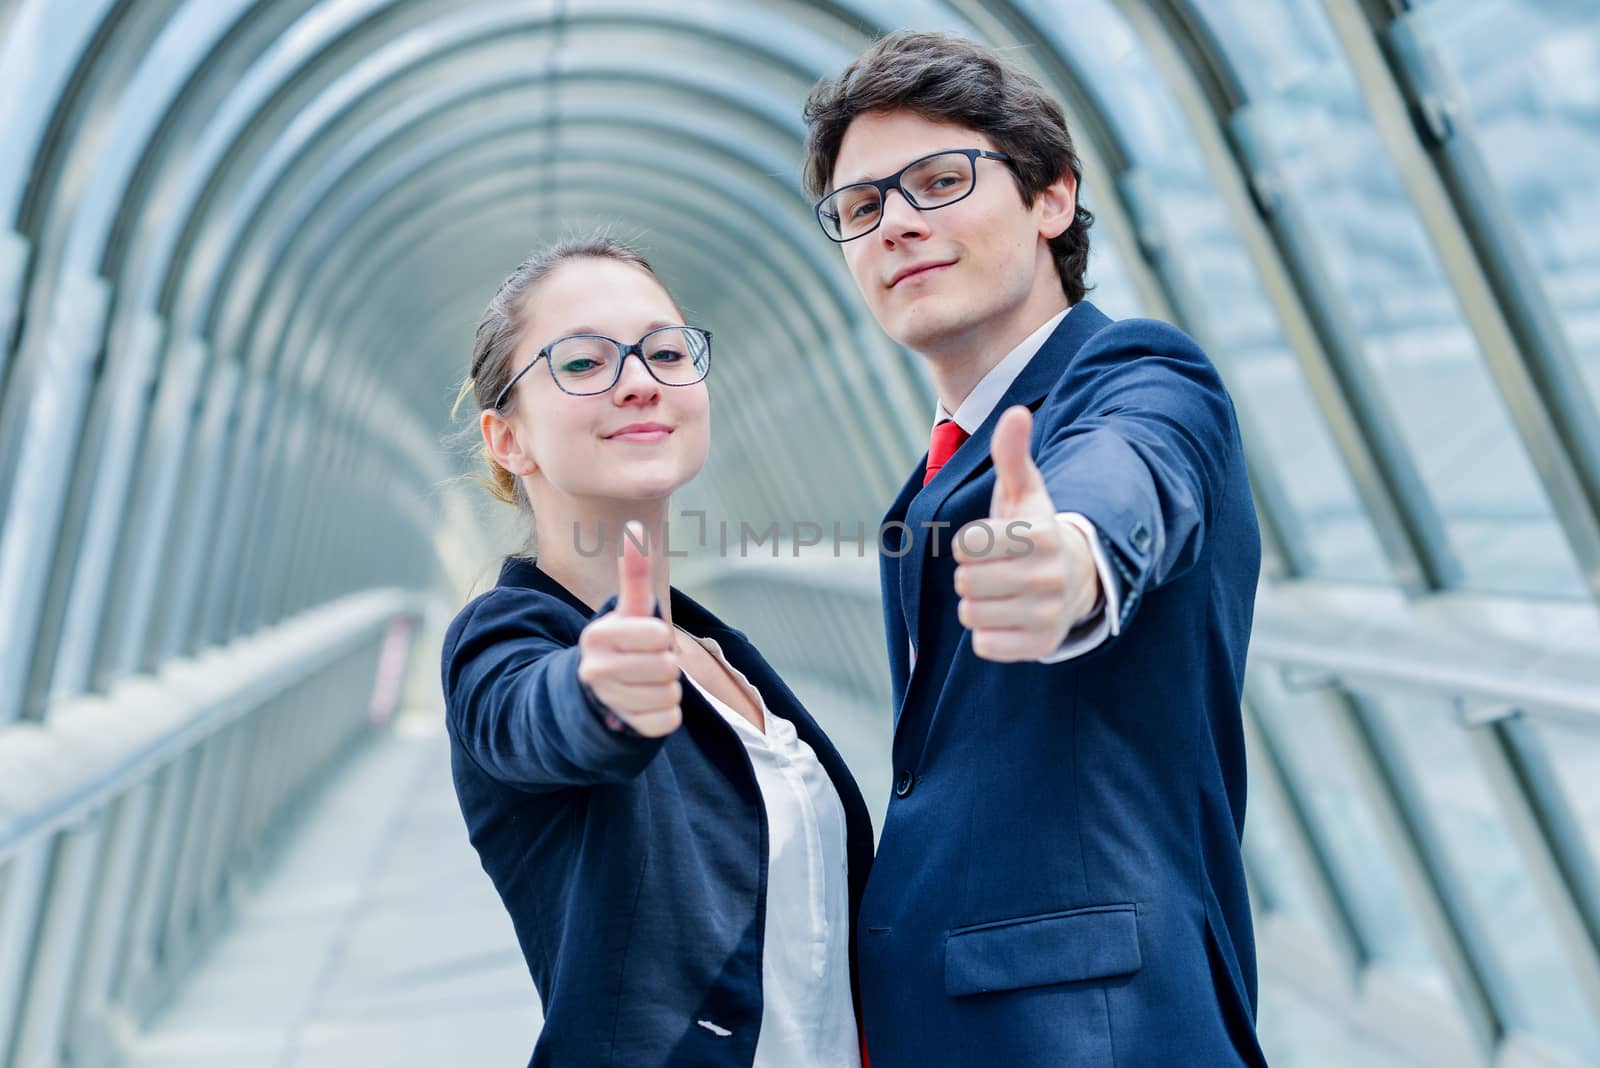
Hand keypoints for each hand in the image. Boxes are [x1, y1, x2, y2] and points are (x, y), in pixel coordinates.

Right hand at [577, 523, 681, 735]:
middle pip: (666, 667)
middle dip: (665, 663)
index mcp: (596, 636)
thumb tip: (635, 527)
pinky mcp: (624, 729)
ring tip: (644, 683)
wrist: (598, 692)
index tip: (644, 640)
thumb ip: (634, 573)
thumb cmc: (624, 642)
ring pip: (669, 694)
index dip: (659, 637)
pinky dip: (665, 714)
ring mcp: (607, 703)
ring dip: (666, 689)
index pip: (658, 635)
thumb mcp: (628, 610)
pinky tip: (645, 705)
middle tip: (646, 663)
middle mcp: (594, 670)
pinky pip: (667, 722)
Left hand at [952, 406, 1098, 661]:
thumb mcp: (1024, 492)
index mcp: (1042, 535)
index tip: (992, 541)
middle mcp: (1050, 577)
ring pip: (971, 614)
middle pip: (965, 581)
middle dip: (972, 574)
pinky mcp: (1041, 646)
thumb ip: (1011, 454)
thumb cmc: (1035, 532)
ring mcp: (1048, 615)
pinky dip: (987, 634)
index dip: (970, 543)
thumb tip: (1014, 412)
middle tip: (997, 570)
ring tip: (1003, 593)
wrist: (1077, 581)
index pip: (967, 544)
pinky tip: (1008, 618)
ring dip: (977, 604)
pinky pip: (984, 645)